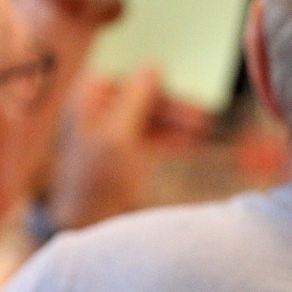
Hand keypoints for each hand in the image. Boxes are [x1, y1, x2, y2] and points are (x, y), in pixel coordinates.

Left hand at [48, 68, 212, 228]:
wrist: (85, 225)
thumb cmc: (93, 181)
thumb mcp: (117, 135)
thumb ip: (136, 98)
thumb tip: (154, 65)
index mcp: (87, 99)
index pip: (128, 79)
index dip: (156, 85)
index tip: (182, 90)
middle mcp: (98, 110)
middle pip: (144, 98)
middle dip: (174, 108)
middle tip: (204, 118)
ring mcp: (110, 131)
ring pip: (151, 117)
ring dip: (178, 122)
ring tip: (206, 129)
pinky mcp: (123, 153)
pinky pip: (152, 136)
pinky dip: (171, 137)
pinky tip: (192, 141)